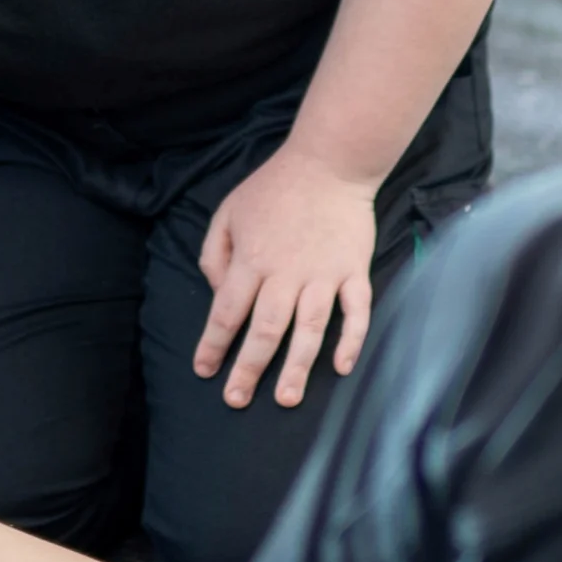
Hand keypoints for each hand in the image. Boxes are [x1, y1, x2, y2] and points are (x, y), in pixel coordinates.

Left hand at [194, 145, 382, 409]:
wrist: (329, 162)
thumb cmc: (274, 187)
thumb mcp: (228, 211)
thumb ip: (214, 253)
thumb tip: (217, 292)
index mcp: (252, 259)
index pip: (227, 312)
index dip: (213, 345)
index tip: (205, 371)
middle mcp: (286, 272)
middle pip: (266, 330)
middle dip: (249, 369)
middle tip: (237, 400)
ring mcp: (323, 274)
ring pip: (309, 328)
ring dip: (297, 367)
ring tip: (286, 399)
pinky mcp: (354, 270)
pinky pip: (356, 311)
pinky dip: (351, 340)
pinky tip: (342, 366)